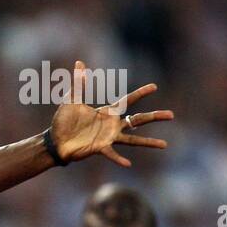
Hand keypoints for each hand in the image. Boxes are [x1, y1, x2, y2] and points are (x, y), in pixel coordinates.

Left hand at [50, 61, 172, 167]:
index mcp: (107, 113)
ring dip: (148, 142)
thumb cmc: (64, 121)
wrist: (55, 140)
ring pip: (132, 139)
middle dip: (155, 116)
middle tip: (172, 115)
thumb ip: (78, 83)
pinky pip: (111, 154)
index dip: (141, 93)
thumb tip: (79, 62)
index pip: (128, 101)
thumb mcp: (71, 99)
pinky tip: (128, 163)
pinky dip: (119, 159)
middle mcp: (112, 126)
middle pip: (138, 120)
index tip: (155, 86)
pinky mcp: (100, 148)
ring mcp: (108, 138)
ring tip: (165, 144)